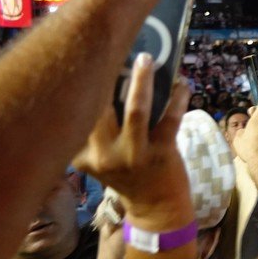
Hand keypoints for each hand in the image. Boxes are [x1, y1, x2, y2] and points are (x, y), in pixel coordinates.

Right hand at [73, 53, 191, 222]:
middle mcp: (104, 156)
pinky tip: (182, 84)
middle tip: (112, 48)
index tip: (81, 57)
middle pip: (100, 107)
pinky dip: (176, 97)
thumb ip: (99, 131)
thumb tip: (108, 81)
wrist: (156, 210)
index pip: (76, 114)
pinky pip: (170, 118)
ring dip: (143, 80)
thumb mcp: (103, 158)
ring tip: (147, 59)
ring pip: (136, 109)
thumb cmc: (130, 176)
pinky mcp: (162, 155)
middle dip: (107, 75)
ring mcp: (133, 156)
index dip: (79, 85)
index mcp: (83, 155)